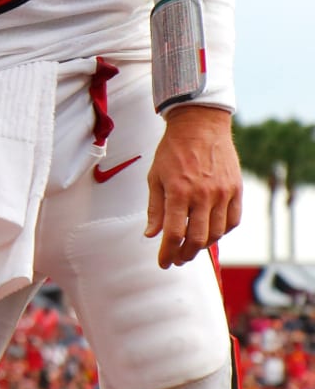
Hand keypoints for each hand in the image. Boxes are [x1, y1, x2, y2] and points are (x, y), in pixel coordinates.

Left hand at [144, 105, 242, 267]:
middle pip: (197, 239)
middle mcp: (202, 195)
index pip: (173, 233)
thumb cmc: (172, 151)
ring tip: (191, 248)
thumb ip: (154, 208)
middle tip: (177, 259)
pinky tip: (210, 233)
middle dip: (185, 255)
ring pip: (216, 233)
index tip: (163, 263)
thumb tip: (151, 235)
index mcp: (178, 191)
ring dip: (203, 246)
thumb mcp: (154, 177)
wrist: (199, 125)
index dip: (167, 253)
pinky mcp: (236, 190)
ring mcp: (222, 193)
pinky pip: (232, 221)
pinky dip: (221, 232)